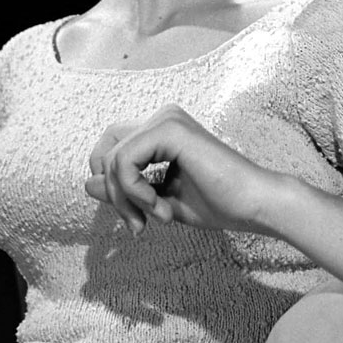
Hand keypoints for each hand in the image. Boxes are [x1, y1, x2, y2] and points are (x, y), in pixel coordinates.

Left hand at [84, 104, 278, 235]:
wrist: (253, 204)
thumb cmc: (218, 203)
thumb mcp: (158, 199)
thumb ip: (126, 189)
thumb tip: (88, 182)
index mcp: (163, 131)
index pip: (112, 149)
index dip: (112, 186)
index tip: (136, 219)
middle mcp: (163, 118)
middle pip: (106, 150)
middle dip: (113, 193)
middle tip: (136, 224)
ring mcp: (167, 120)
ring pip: (113, 158)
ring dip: (126, 198)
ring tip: (155, 218)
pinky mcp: (171, 130)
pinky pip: (126, 161)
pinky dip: (135, 191)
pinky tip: (161, 208)